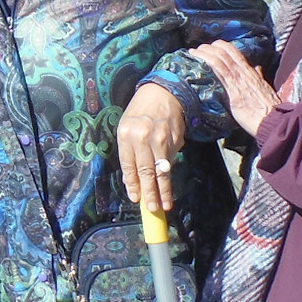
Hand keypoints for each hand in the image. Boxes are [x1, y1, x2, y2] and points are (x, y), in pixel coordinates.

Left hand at [117, 81, 186, 212]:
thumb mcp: (126, 128)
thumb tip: (132, 180)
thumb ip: (128, 153)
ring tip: (164, 205)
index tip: (136, 199)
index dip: (133, 184)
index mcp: (126, 134)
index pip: (129, 165)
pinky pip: (172, 160)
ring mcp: (161, 139)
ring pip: (162, 170)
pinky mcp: (175, 139)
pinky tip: (169, 182)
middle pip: (146, 171)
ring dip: (164, 190)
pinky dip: (170, 172)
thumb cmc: (139, 112)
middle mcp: (143, 137)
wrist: (162, 92)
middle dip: (149, 192)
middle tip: (152, 208)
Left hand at [190, 40, 283, 138]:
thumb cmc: (268, 109)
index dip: (222, 46)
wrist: (272, 120)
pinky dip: (206, 61)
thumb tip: (257, 68)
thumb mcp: (264, 88)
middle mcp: (244, 71)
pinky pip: (218, 69)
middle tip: (198, 49)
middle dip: (210, 47)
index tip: (212, 47)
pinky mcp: (232, 88)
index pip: (235, 52)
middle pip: (225, 52)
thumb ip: (258, 78)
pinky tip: (196, 60)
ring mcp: (238, 79)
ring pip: (219, 58)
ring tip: (193, 52)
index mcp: (251, 72)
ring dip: (204, 53)